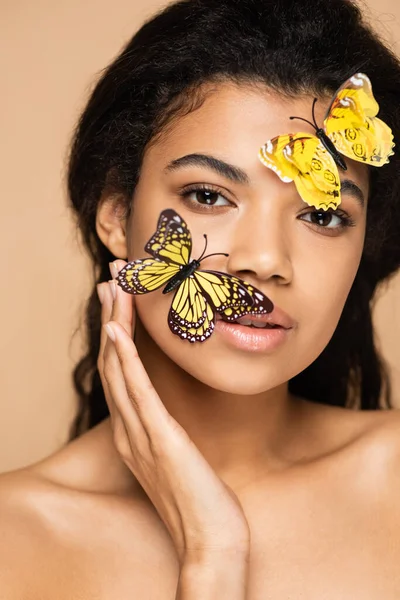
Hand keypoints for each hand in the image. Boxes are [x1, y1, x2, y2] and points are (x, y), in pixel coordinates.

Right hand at [96, 260, 250, 566]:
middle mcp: (129, 430)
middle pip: (112, 364)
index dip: (115, 334)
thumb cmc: (201, 499)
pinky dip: (125, 359)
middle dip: (110, 318)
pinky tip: (118, 331)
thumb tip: (170, 411)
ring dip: (113, 325)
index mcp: (134, 433)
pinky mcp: (159, 440)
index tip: (119, 300)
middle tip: (110, 279)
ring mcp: (140, 435)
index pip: (119, 374)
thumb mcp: (179, 457)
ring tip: (112, 289)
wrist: (210, 541)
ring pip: (119, 370)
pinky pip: (137, 393)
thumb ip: (167, 432)